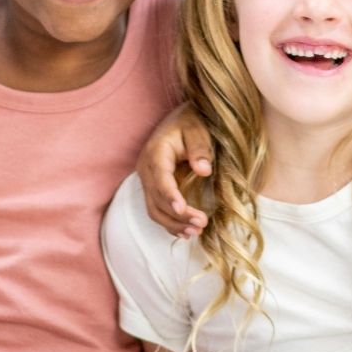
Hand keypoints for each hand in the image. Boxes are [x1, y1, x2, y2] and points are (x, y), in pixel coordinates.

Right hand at [136, 103, 212, 237]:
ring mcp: (148, 180)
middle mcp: (147, 168)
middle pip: (156, 199)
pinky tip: (185, 233)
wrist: (181, 119)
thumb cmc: (191, 122)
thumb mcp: (198, 128)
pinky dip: (170, 223)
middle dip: (177, 216)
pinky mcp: (154, 188)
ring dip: (173, 224)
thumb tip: (204, 170)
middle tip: (202, 224)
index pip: (160, 178)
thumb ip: (200, 148)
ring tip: (196, 232)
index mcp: (156, 152)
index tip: (182, 209)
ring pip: (154, 209)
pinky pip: (157, 210)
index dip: (170, 195)